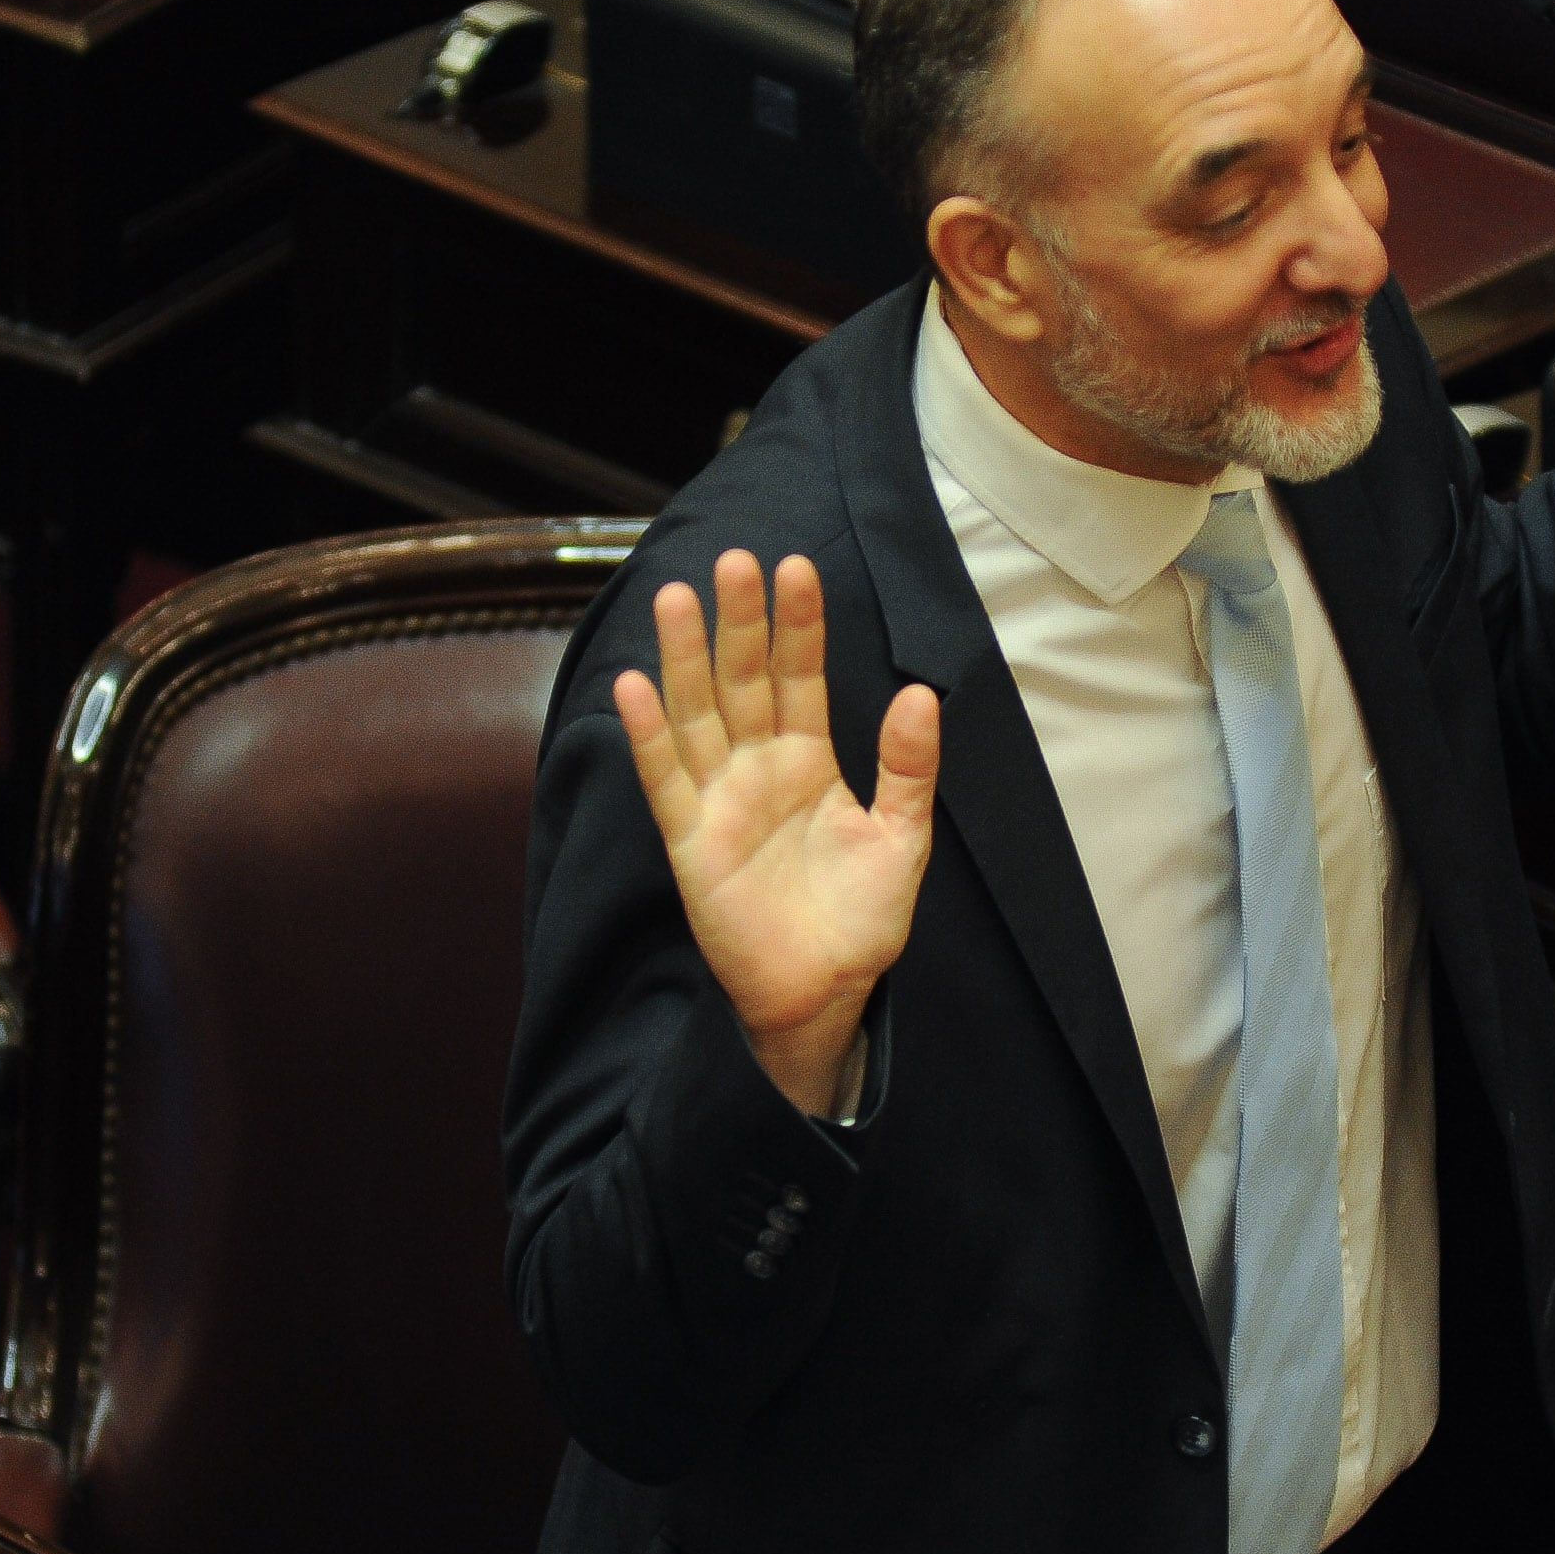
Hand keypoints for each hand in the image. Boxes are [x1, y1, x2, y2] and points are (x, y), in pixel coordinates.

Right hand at [614, 551, 939, 1114]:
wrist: (827, 993)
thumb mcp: (903, 837)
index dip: (798, 624)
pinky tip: (634, 687)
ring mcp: (720, 800)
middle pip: (744, 681)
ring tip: (676, 598)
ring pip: (699, 715)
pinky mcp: (691, 841)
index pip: (801, 676)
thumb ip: (908, 767)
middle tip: (733, 560)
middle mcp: (759, 768)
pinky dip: (649, 736)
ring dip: (684, 659)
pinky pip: (665, 780)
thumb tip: (920, 693)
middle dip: (739, 622)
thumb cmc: (862, 918)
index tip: (795, 566)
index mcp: (810, 760)